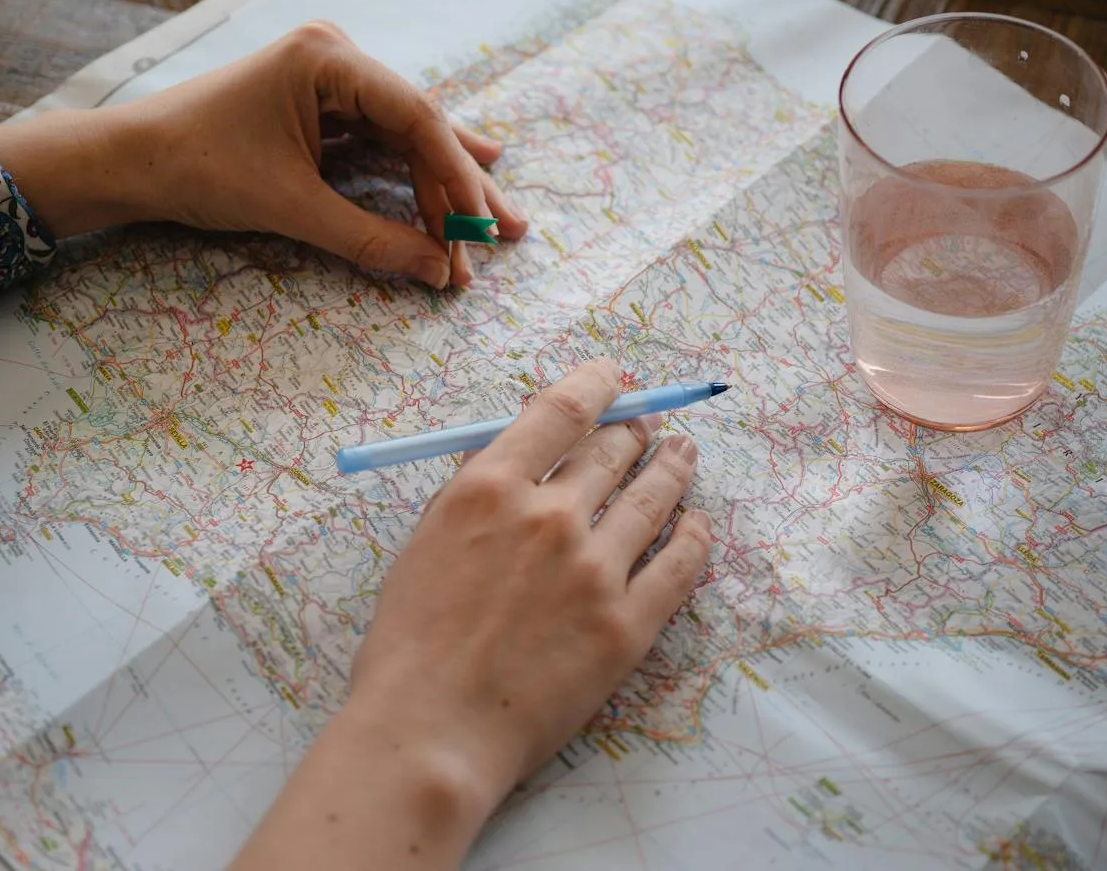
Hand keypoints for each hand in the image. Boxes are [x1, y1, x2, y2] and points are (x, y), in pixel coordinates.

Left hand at [0, 22, 526, 285]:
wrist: (128, 162)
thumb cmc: (197, 168)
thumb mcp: (289, 207)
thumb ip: (369, 237)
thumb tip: (438, 271)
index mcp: (327, 58)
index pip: (416, 114)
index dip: (456, 174)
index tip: (482, 224)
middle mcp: (336, 57)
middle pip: (419, 124)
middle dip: (461, 186)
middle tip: (506, 233)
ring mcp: (329, 80)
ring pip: (405, 136)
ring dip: (443, 185)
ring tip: (494, 223)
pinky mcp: (319, 107)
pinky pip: (380, 142)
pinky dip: (411, 175)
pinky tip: (456, 191)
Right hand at [231, 359, 712, 867]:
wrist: (431, 731)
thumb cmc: (410, 643)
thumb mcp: (424, 543)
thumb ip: (472, 491)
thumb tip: (513, 450)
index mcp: (491, 488)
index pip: (561, 410)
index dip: (597, 383)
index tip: (614, 376)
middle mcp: (550, 517)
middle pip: (613, 451)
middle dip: (634, 432)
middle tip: (646, 428)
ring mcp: (595, 570)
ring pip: (654, 498)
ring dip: (674, 468)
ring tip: (684, 455)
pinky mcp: (628, 625)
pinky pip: (679, 565)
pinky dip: (693, 536)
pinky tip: (697, 525)